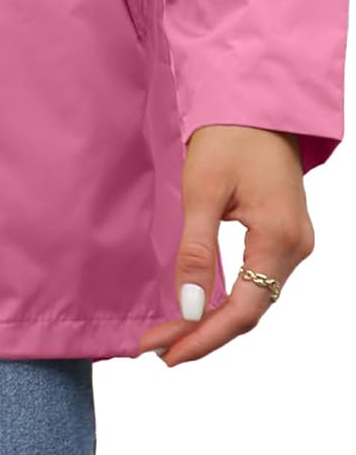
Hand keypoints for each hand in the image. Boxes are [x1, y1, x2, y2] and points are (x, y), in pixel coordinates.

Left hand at [137, 124, 314, 365]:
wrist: (255, 100)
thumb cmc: (228, 136)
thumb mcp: (202, 191)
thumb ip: (196, 251)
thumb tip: (188, 308)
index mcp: (280, 238)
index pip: (242, 309)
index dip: (204, 337)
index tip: (165, 354)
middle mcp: (296, 247)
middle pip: (249, 309)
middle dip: (203, 332)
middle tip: (158, 348)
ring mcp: (294, 241)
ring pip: (254, 296)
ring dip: (213, 318)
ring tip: (171, 334)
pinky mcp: (283, 232)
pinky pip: (258, 278)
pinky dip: (227, 297)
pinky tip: (200, 305)